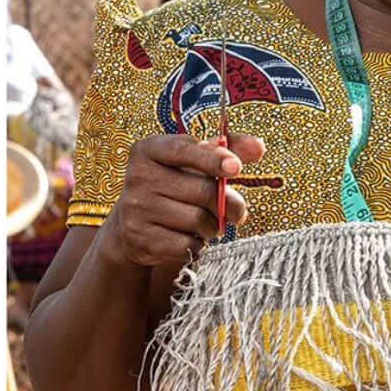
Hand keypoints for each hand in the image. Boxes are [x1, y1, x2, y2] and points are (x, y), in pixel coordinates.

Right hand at [103, 132, 265, 266]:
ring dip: (214, 225)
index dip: (213, 159)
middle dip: (229, 203)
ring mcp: (135, 209)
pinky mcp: (140, 239)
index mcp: (150, 149)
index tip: (237, 168)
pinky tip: (191, 237)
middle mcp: (138, 176)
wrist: (133, 225)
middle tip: (238, 211)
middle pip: (202, 190)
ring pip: (197, 220)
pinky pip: (187, 245)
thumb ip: (227, 149)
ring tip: (209, 223)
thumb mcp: (194, 162)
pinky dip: (198, 243)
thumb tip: (258, 146)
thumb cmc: (175, 185)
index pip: (184, 150)